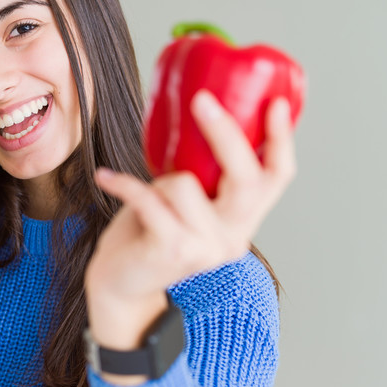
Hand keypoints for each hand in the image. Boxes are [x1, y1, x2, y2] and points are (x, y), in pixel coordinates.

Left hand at [86, 91, 295, 359]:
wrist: (121, 285)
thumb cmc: (149, 232)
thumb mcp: (184, 202)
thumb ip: (201, 176)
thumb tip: (198, 115)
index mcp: (242, 220)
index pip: (276, 179)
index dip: (280, 140)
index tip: (274, 103)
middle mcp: (233, 236)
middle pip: (246, 179)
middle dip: (226, 134)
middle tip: (202, 101)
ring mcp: (206, 248)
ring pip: (185, 184)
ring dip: (157, 180)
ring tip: (144, 194)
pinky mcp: (174, 251)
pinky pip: (149, 199)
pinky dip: (124, 184)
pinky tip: (105, 178)